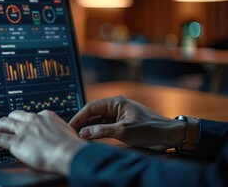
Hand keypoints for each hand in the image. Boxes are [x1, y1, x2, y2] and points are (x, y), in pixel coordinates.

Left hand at [0, 110, 85, 175]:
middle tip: (4, 129)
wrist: (70, 153)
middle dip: (8, 121)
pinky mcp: (17, 142)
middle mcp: (33, 119)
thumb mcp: (68, 133)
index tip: (22, 127)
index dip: (24, 122)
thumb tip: (62, 137)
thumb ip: (60, 132)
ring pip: (3, 123)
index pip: (30, 115)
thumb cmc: (73, 147)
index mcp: (46, 116)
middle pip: (14, 115)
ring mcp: (24, 129)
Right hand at [68, 96, 185, 149]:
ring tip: (80, 137)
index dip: (79, 118)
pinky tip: (92, 138)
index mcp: (116, 102)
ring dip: (89, 128)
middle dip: (82, 123)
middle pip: (93, 113)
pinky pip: (105, 126)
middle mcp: (116, 106)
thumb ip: (101, 131)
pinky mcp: (122, 123)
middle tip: (72, 133)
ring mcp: (119, 115)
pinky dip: (97, 131)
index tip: (70, 127)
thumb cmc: (150, 129)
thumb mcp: (123, 131)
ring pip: (98, 120)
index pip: (91, 107)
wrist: (170, 135)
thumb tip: (83, 133)